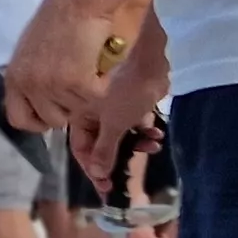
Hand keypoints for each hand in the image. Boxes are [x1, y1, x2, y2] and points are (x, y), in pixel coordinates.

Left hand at [3, 0, 120, 136]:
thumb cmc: (60, 19)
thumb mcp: (33, 52)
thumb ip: (32, 77)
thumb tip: (39, 100)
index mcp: (14, 77)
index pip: (17, 119)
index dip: (37, 122)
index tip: (53, 115)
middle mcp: (29, 85)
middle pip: (52, 120)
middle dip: (68, 107)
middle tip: (77, 82)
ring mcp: (52, 85)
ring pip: (77, 109)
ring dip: (86, 92)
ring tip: (86, 62)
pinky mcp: (77, 82)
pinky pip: (96, 97)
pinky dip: (102, 82)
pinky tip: (96, 60)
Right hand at [68, 52, 169, 188]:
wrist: (144, 50)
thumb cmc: (123, 88)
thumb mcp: (114, 124)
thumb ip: (104, 150)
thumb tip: (96, 174)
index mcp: (79, 114)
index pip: (81, 149)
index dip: (93, 170)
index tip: (107, 188)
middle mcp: (91, 108)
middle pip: (101, 141)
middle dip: (118, 157)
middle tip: (131, 172)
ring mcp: (111, 101)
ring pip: (120, 130)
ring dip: (136, 143)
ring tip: (154, 146)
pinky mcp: (130, 94)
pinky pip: (133, 118)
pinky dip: (144, 128)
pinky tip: (157, 134)